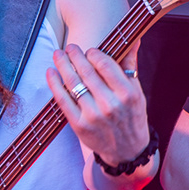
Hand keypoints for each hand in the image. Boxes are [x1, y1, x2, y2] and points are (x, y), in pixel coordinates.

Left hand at [47, 45, 149, 164]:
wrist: (127, 151)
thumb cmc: (132, 116)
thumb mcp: (137, 92)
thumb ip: (130, 65)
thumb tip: (134, 39)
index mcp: (127, 93)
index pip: (106, 65)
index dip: (94, 54)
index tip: (89, 50)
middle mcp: (111, 104)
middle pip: (87, 72)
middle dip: (75, 55)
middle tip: (69, 47)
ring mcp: (93, 116)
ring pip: (73, 84)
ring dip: (62, 65)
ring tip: (59, 55)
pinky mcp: (79, 126)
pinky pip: (63, 100)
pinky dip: (54, 84)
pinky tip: (51, 73)